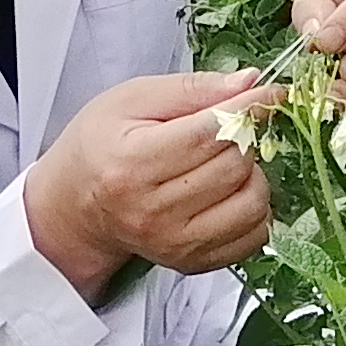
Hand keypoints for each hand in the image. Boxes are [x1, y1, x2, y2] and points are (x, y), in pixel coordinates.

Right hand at [25, 68, 277, 296]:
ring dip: (253, 175)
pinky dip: (254, 210)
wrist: (75, 205)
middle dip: (245, 139)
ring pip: (252, 204)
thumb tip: (250, 82)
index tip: (270, 93)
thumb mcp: (132, 100)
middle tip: (233, 127)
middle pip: (234, 167)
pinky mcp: (192, 263)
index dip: (248, 109)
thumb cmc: (100, 145)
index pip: (210, 134)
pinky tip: (232, 191)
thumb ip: (193, 89)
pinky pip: (252, 237)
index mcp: (133, 163)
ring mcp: (174, 243)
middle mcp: (153, 211)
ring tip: (229, 161)